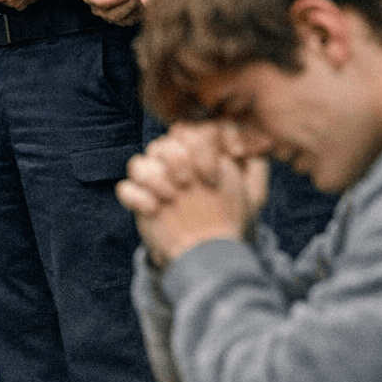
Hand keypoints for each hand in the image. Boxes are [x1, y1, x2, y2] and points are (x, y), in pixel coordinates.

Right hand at [82, 0, 140, 24]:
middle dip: (126, 7)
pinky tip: (143, 4)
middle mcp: (97, 8)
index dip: (113, 0)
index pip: (100, 2)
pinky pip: (130, 21)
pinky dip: (138, 14)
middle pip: (112, 15)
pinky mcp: (120, 19)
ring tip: (142, 0)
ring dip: (134, 12)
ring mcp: (108, 15)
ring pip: (122, 20)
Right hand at [116, 123, 268, 265]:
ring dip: (155, 178)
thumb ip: (255, 162)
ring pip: (139, 163)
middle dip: (179, 160)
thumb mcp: (253, 192)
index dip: (206, 144)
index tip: (223, 165)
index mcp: (197, 153)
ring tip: (173, 197)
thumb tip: (249, 140)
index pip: (192, 130)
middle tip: (194, 183)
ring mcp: (154, 183)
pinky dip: (137, 197)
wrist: (209, 250)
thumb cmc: (230, 216)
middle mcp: (173, 163)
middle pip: (163, 142)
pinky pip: (125, 189)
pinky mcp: (139, 202)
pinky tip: (155, 210)